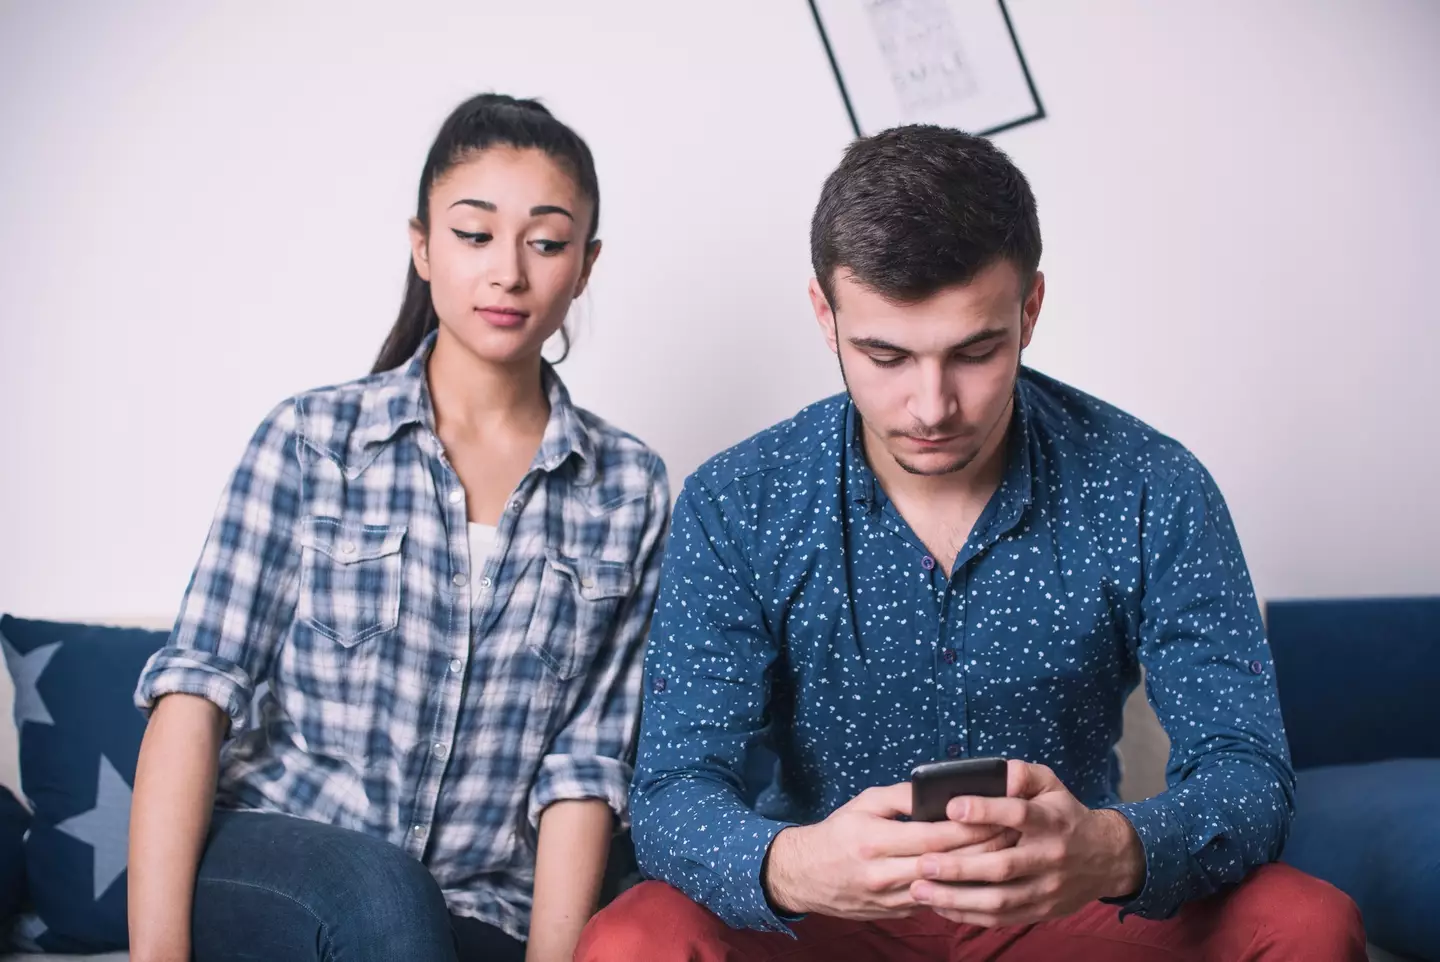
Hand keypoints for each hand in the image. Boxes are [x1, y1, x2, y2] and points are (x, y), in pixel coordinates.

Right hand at [763, 782, 1016, 919]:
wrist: (805, 875)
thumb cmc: (838, 832)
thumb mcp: (864, 803)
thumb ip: (901, 796)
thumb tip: (937, 790)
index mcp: (875, 841)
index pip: (935, 836)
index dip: (971, 829)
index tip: (999, 817)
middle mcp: (884, 874)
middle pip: (946, 864)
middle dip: (984, 851)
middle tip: (1013, 836)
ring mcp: (890, 900)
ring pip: (945, 890)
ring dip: (977, 874)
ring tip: (1005, 857)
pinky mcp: (896, 914)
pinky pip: (934, 903)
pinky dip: (959, 890)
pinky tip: (980, 878)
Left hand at [909, 759, 1144, 926]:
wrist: (1106, 858)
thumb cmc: (1064, 815)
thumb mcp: (1051, 785)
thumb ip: (1023, 774)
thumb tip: (997, 772)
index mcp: (1051, 821)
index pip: (1018, 814)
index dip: (985, 810)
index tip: (951, 807)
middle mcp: (1050, 857)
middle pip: (1002, 866)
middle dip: (959, 867)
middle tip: (922, 863)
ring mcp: (1046, 888)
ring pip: (999, 900)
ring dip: (957, 898)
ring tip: (920, 890)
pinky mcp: (1041, 910)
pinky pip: (1002, 918)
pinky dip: (969, 915)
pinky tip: (940, 907)